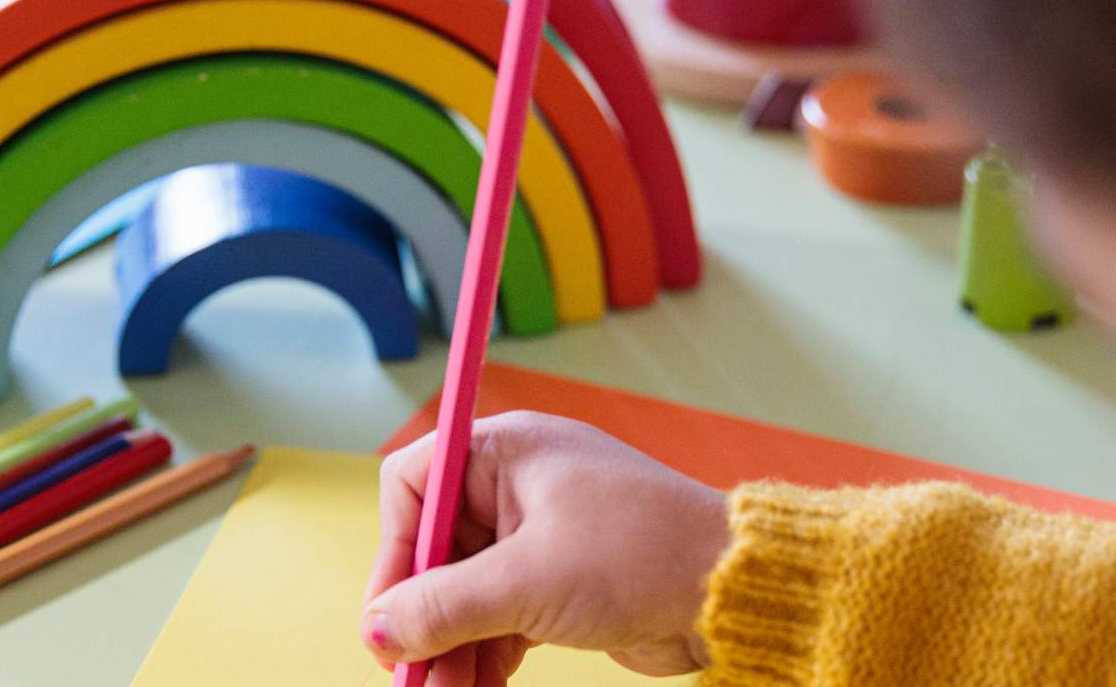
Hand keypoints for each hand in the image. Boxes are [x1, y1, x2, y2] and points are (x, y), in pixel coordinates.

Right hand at [360, 411, 729, 685]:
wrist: (735, 592)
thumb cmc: (640, 555)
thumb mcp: (527, 582)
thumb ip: (445, 605)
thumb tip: (379, 629)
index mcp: (506, 451)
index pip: (414, 483)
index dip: (393, 549)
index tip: (386, 614)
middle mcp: (517, 485)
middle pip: (436, 548)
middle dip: (421, 615)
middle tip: (408, 673)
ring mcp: (540, 534)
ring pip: (467, 590)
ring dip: (450, 645)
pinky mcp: (561, 581)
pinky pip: (500, 615)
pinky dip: (485, 652)